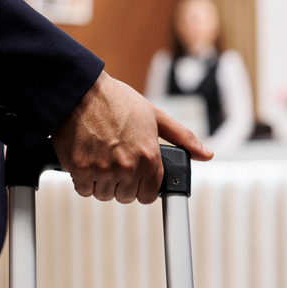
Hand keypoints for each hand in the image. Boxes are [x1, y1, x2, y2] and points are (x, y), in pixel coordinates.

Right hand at [51, 71, 212, 203]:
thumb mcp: (155, 115)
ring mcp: (103, 170)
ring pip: (104, 195)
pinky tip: (86, 160)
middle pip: (125, 197)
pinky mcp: (81, 170)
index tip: (135, 177)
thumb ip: (182, 137)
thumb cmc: (117, 100)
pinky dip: (83, 180)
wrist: (80, 90)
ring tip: (100, 158)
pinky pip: (84, 190)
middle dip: (121, 184)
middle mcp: (128, 167)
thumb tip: (206, 155)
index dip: (142, 187)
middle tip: (114, 162)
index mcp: (149, 157)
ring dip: (101, 183)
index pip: (149, 195)